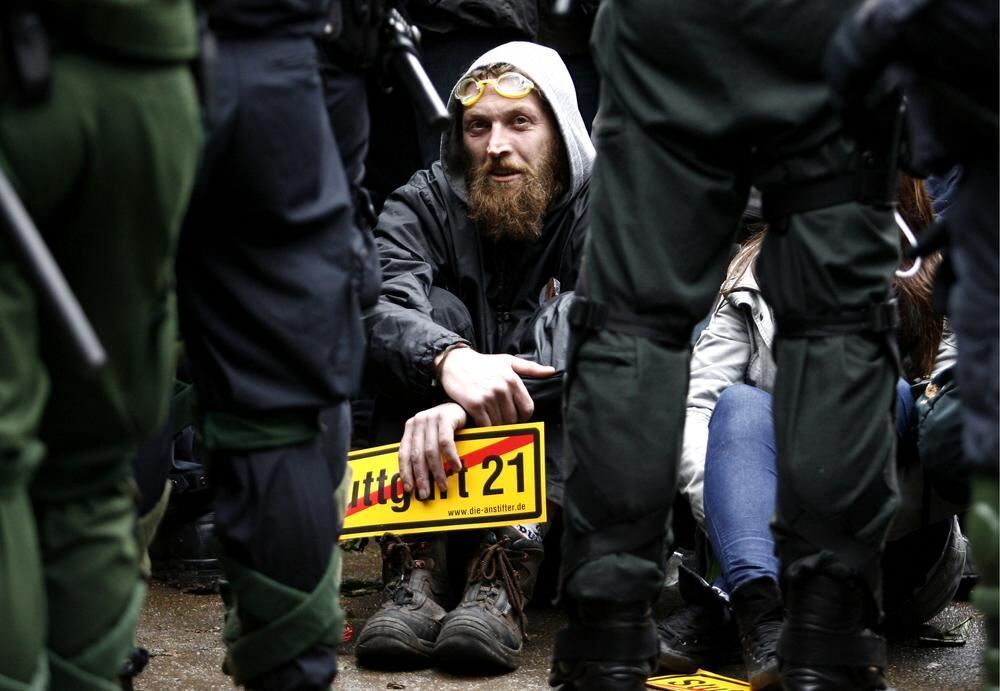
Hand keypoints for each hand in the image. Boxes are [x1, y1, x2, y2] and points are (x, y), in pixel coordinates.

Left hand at [398, 402, 467, 499]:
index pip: (403, 453)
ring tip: (442, 484)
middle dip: (421, 477)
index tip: (409, 489)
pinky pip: (445, 442)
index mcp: (411, 428)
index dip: (405, 472)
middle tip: (425, 493)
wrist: (461, 405)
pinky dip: (450, 457)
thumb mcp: (430, 436)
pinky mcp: (445, 417)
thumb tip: (418, 480)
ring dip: (436, 471)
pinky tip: (456, 467)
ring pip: (430, 451)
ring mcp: (431, 418)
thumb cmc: (446, 425)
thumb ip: (422, 450)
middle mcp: (418, 422)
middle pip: (416, 455)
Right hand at [436, 347, 554, 426]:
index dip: (523, 417)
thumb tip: (552, 371)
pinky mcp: (474, 404)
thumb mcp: (507, 361)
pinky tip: (480, 421)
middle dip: (508, 422)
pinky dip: (484, 427)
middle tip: (499, 420)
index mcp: (513, 379)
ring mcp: (488, 397)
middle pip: (513, 419)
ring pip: (500, 423)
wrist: (454, 362)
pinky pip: (485, 425)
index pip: (527, 409)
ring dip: (495, 426)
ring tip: (490, 420)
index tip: (515, 417)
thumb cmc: (483, 363)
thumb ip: (531, 368)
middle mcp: (502, 388)